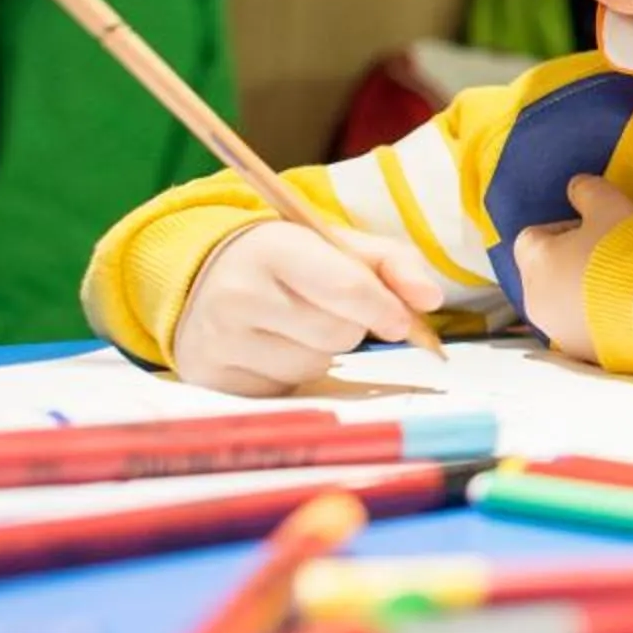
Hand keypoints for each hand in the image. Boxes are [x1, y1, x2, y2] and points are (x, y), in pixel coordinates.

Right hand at [170, 220, 440, 394]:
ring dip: (321, 352)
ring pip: (315, 366)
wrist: (202, 275)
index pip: (346, 287)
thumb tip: (431, 299)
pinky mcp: (213, 378)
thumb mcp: (335, 243)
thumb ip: (392, 262)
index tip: (401, 321)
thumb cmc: (284, 260)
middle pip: (338, 333)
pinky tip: (271, 347)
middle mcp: (239, 293)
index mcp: (273, 248)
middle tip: (326, 307)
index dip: (383, 308)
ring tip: (293, 325)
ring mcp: (220, 340)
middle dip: (350, 325)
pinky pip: (286, 389)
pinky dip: (292, 373)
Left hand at [512, 175, 632, 360]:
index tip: (593, 229)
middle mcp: (534, 300)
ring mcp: (556, 331)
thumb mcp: (610, 205)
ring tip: (621, 287)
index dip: (562, 229)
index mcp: (534, 261)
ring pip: (561, 304)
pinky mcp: (580, 354)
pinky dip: (596, 320)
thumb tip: (575, 186)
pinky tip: (626, 311)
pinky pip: (582, 329)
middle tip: (609, 256)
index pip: (532, 237)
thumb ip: (587, 191)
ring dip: (582, 294)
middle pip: (544, 274)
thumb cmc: (626, 250)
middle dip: (569, 264)